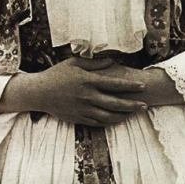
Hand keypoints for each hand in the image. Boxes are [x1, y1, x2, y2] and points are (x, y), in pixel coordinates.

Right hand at [27, 56, 148, 125]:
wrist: (39, 92)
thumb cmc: (57, 74)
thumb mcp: (74, 63)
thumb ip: (94, 63)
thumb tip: (112, 61)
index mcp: (88, 81)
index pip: (114, 84)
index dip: (130, 86)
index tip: (143, 87)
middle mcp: (87, 96)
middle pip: (115, 103)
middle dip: (132, 105)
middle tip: (145, 105)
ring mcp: (83, 109)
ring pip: (108, 116)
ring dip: (123, 116)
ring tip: (133, 115)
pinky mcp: (78, 118)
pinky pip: (97, 123)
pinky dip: (109, 122)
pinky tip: (117, 120)